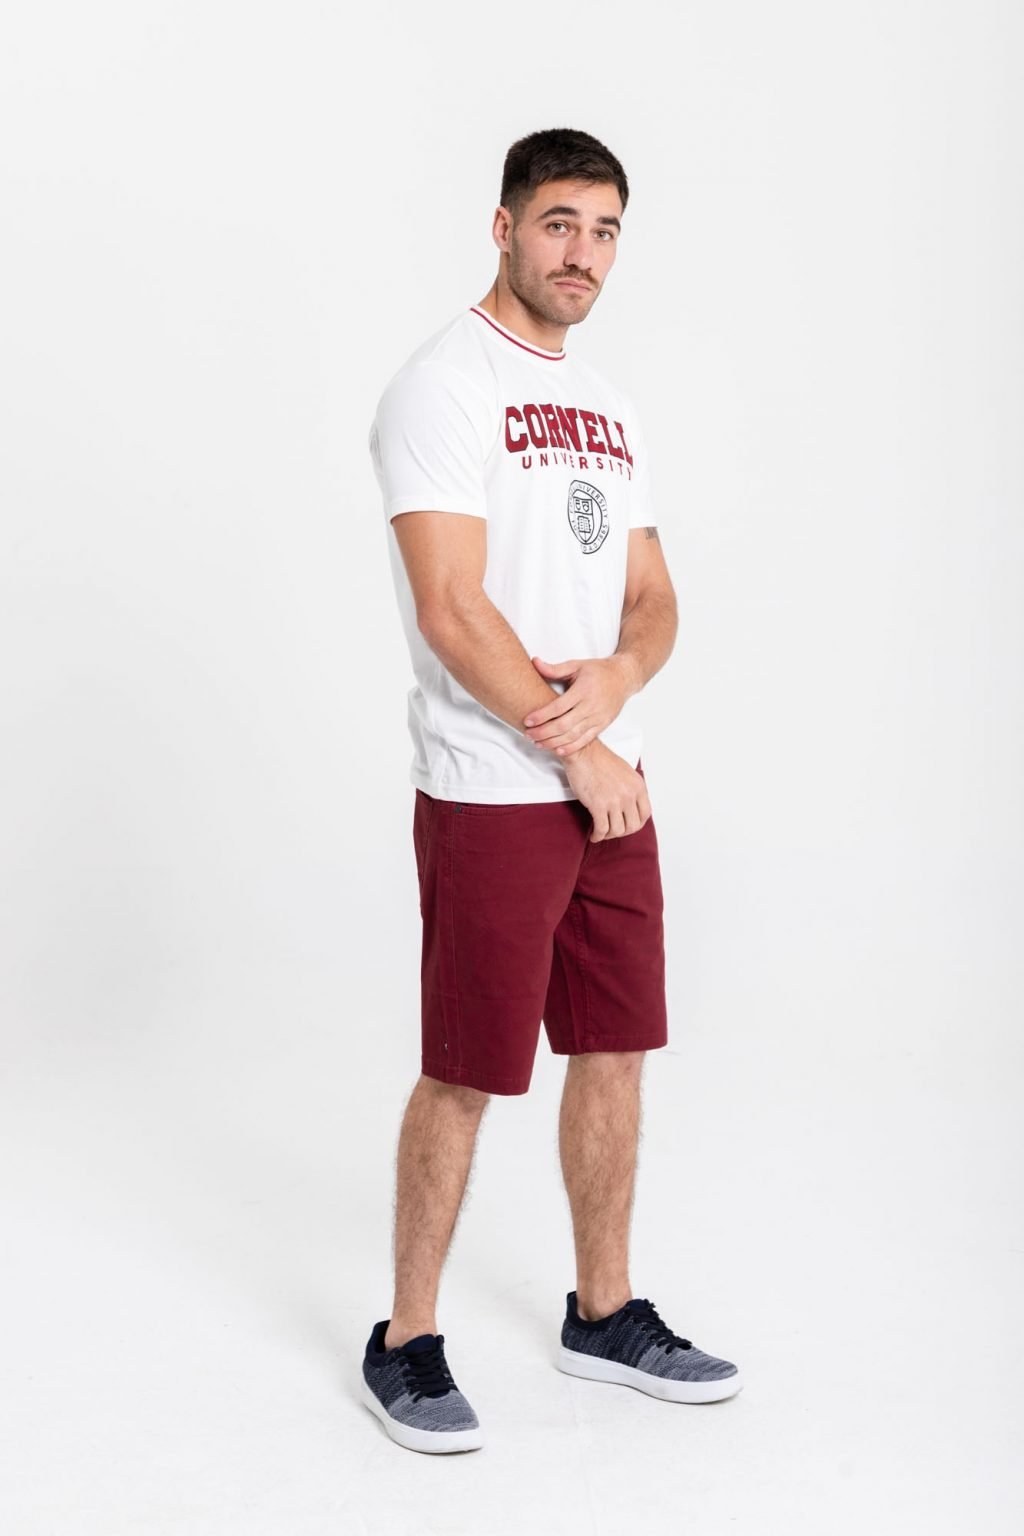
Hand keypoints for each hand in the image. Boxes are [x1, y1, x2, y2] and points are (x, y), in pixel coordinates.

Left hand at [522, 653, 639, 757]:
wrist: (624, 677)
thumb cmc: (598, 671)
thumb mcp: (577, 665)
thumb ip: (554, 668)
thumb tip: (534, 662)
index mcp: (583, 690)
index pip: (558, 707)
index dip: (541, 715)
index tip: (527, 720)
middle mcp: (591, 706)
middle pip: (564, 725)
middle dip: (543, 732)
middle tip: (528, 734)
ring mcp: (598, 718)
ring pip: (573, 736)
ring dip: (553, 742)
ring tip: (537, 743)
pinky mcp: (603, 725)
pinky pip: (585, 740)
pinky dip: (571, 747)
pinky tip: (557, 750)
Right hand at [561, 740, 650, 840]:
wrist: (582, 752)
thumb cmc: (600, 760)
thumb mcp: (626, 773)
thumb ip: (631, 789)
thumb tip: (630, 807)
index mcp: (638, 786)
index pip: (645, 814)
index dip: (637, 824)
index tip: (628, 825)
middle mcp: (629, 795)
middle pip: (633, 826)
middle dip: (623, 832)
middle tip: (613, 831)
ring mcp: (614, 801)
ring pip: (617, 830)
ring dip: (609, 835)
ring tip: (602, 833)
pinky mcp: (598, 805)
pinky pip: (602, 829)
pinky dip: (598, 836)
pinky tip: (594, 835)